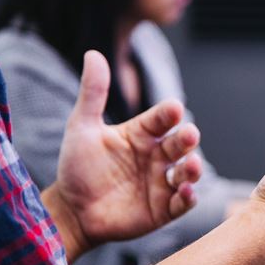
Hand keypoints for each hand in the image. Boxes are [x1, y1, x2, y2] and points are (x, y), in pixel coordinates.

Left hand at [47, 51, 202, 260]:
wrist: (71, 211)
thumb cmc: (77, 167)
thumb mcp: (82, 127)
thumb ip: (93, 93)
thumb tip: (93, 53)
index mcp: (142, 134)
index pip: (162, 119)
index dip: (168, 113)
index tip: (173, 108)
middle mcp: (157, 156)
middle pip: (180, 144)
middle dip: (187, 139)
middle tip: (189, 134)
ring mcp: (162, 182)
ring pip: (187, 172)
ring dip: (193, 168)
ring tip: (192, 166)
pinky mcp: (164, 209)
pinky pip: (182, 202)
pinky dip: (188, 197)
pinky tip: (186, 192)